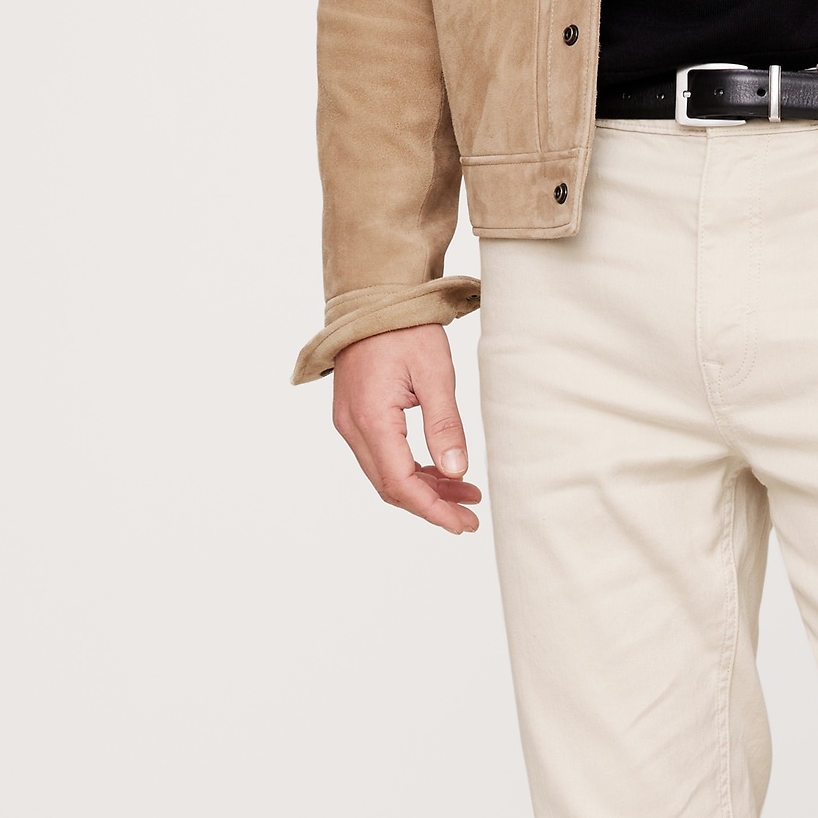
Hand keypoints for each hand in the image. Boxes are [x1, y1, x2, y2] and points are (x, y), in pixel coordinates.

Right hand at [332, 324, 482, 533]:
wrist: (372, 293)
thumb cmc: (404, 326)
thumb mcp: (435, 374)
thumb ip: (445, 425)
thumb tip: (456, 471)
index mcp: (371, 418)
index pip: (401, 483)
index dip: (433, 510)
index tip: (463, 523)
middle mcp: (352, 426)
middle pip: (390, 486)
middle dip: (431, 506)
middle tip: (469, 516)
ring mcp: (349, 422)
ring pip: (385, 475)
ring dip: (424, 489)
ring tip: (464, 494)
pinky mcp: (355, 415)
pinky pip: (381, 457)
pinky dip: (411, 470)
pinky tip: (441, 471)